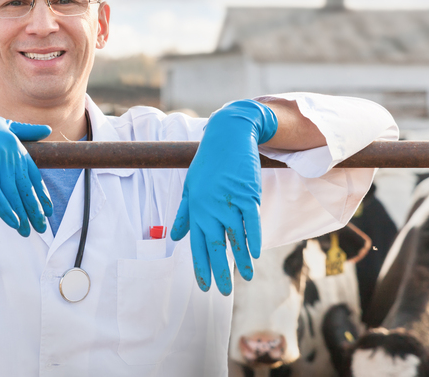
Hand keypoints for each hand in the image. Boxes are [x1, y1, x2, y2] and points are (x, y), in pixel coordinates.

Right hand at [0, 90, 52, 236]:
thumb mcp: (2, 123)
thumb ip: (25, 130)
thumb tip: (48, 129)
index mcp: (15, 145)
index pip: (33, 174)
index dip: (41, 193)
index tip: (48, 209)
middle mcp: (9, 156)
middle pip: (26, 189)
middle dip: (35, 210)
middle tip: (42, 226)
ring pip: (14, 196)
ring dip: (23, 216)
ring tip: (28, 232)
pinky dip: (7, 211)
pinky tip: (14, 224)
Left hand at [170, 100, 277, 294]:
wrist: (227, 136)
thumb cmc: (207, 163)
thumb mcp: (190, 187)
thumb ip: (184, 214)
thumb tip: (174, 236)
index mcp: (196, 208)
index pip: (196, 244)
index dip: (201, 266)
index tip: (204, 286)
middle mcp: (210, 208)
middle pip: (215, 245)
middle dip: (219, 270)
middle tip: (222, 292)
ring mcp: (229, 202)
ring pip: (234, 237)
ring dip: (239, 259)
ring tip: (245, 278)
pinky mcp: (246, 194)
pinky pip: (250, 221)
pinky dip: (253, 238)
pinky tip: (255, 254)